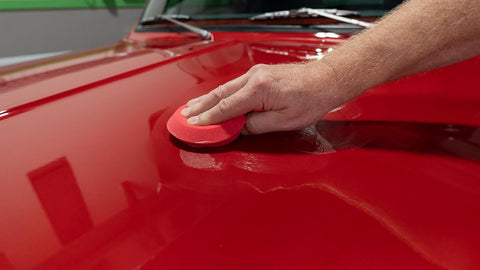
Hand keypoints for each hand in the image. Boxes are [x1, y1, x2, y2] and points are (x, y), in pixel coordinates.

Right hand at [180, 62, 346, 133]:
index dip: (208, 118)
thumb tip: (239, 128)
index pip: (226, 107)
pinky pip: (234, 85)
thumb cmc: (311, 100)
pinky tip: (213, 98)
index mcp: (259, 90)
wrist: (325, 80)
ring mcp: (256, 73)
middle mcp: (254, 78)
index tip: (194, 124)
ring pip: (225, 88)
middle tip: (184, 115)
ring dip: (207, 99)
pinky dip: (220, 94)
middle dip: (200, 106)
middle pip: (220, 94)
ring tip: (192, 107)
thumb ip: (257, 125)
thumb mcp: (284, 122)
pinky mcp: (259, 73)